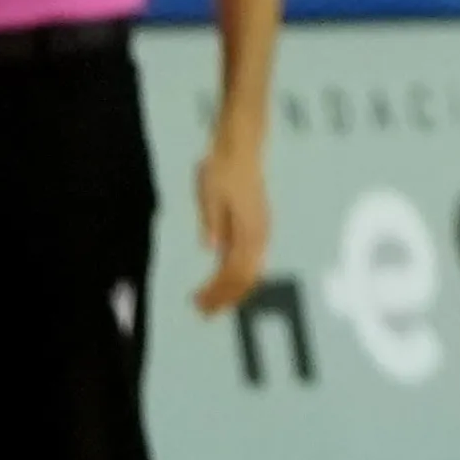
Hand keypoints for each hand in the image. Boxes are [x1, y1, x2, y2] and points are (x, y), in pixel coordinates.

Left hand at [192, 132, 268, 317]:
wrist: (241, 147)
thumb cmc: (222, 168)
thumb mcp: (210, 193)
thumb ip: (213, 221)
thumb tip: (212, 248)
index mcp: (248, 227)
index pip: (235, 271)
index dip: (218, 291)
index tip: (198, 303)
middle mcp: (259, 233)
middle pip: (246, 276)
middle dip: (226, 297)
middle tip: (203, 311)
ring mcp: (261, 230)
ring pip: (252, 270)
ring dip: (233, 289)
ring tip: (212, 301)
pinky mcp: (258, 226)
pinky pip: (252, 260)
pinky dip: (238, 276)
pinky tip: (224, 278)